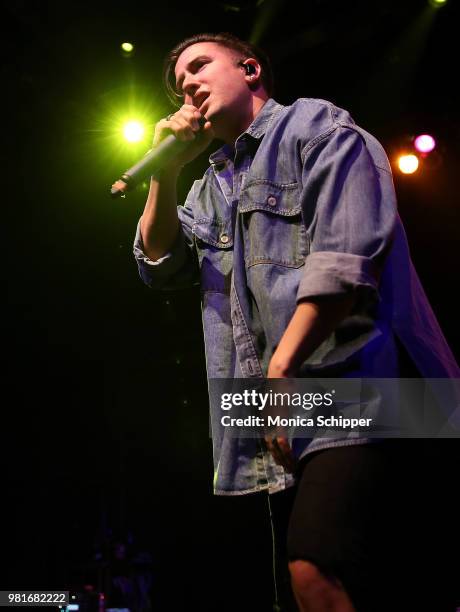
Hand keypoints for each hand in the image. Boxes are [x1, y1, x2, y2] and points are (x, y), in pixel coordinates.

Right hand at [153, 104, 214, 169]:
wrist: (174, 163)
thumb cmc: (186, 153)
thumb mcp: (201, 144)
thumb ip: (208, 135)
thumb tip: (209, 123)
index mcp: (184, 120)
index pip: (188, 108)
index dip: (194, 110)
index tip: (199, 117)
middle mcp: (175, 119)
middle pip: (183, 110)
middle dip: (191, 118)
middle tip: (196, 129)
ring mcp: (167, 122)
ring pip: (177, 117)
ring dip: (186, 128)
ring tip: (189, 139)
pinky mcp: (160, 126)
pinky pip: (170, 123)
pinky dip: (178, 130)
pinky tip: (181, 138)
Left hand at [264, 353, 297, 472]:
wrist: (280, 374)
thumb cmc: (284, 384)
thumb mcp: (283, 400)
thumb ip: (286, 409)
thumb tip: (295, 413)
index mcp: (266, 418)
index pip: (268, 440)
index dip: (274, 452)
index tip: (282, 461)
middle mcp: (266, 421)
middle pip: (270, 447)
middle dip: (279, 460)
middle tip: (288, 469)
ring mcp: (271, 422)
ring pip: (275, 448)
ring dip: (284, 459)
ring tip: (292, 468)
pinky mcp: (279, 421)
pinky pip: (282, 441)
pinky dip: (287, 452)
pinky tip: (292, 459)